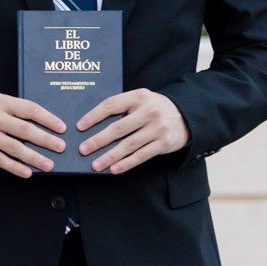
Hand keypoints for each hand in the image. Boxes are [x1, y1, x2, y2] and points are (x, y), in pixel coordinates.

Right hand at [0, 93, 67, 179]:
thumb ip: (15, 110)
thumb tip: (42, 124)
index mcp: (1, 102)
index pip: (29, 109)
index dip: (47, 119)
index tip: (61, 128)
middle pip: (24, 130)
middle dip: (45, 140)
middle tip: (61, 147)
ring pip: (14, 148)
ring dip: (33, 157)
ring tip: (49, 164)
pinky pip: (0, 160)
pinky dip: (15, 167)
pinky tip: (27, 173)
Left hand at [76, 87, 190, 173]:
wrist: (186, 115)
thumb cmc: (155, 108)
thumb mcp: (141, 100)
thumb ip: (123, 107)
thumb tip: (94, 125)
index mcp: (139, 96)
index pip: (111, 105)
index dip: (94, 116)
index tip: (80, 126)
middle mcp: (148, 111)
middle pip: (118, 128)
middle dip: (98, 140)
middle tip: (83, 149)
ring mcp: (157, 128)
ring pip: (128, 145)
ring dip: (109, 156)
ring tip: (95, 164)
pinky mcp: (163, 143)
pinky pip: (141, 156)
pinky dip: (126, 163)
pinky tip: (114, 169)